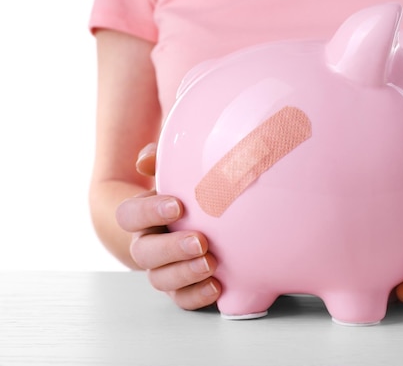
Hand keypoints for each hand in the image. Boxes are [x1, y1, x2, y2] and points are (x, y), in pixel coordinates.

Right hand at [116, 143, 221, 309]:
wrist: (195, 219)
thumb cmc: (185, 190)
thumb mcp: (174, 170)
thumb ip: (160, 158)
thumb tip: (146, 160)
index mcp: (142, 216)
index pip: (129, 215)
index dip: (149, 212)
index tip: (178, 206)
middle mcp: (148, 244)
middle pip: (144, 252)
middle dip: (172, 248)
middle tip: (200, 240)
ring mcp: (163, 268)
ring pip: (160, 279)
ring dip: (184, 274)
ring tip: (210, 263)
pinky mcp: (182, 286)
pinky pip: (181, 299)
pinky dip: (196, 295)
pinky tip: (217, 286)